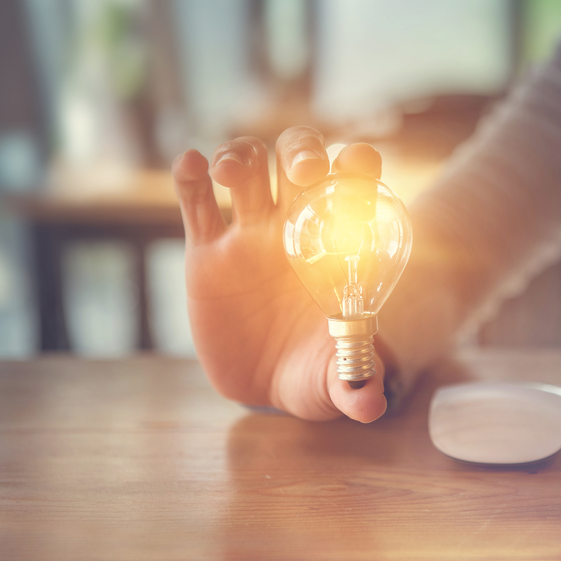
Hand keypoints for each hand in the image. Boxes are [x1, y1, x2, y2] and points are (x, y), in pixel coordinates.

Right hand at [172, 127, 386, 421]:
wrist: (266, 385)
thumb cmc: (314, 372)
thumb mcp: (334, 382)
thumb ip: (354, 387)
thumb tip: (370, 407)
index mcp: (337, 244)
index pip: (354, 183)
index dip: (357, 164)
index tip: (359, 167)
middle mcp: (295, 226)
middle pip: (299, 159)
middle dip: (302, 153)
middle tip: (302, 174)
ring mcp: (248, 235)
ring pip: (246, 167)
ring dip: (240, 156)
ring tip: (230, 172)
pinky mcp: (206, 252)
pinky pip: (195, 200)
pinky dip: (190, 176)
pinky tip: (193, 167)